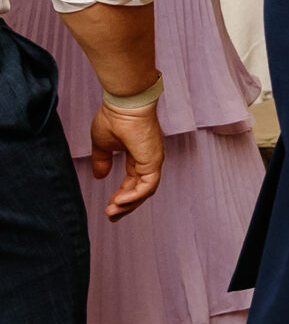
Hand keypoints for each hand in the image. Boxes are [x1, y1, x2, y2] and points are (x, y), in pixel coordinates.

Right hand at [89, 102, 165, 218]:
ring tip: (111, 212)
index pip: (133, 182)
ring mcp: (153, 161)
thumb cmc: (113, 118)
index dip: (122, 196)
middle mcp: (149, 160)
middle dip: (126, 206)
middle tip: (111, 217)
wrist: (123, 105)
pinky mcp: (154, 161)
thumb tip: (100, 177)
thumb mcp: (102, 145)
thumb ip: (102, 161)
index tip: (109, 207)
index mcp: (139, 156)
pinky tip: (119, 202)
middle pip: (141, 190)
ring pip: (145, 191)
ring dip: (128, 205)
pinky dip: (134, 196)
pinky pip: (147, 186)